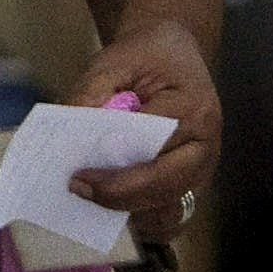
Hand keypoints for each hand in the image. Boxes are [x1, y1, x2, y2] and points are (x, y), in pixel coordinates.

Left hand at [65, 20, 219, 244]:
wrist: (171, 53)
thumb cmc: (143, 57)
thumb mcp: (111, 62)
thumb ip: (89, 94)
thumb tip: (67, 134)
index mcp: (192, 109)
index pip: (154, 147)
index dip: (116, 166)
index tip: (78, 174)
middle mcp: (205, 144)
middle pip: (165, 183)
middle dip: (118, 194)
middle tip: (77, 188)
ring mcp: (202, 166)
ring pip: (169, 205)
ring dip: (129, 209)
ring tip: (88, 202)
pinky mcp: (191, 180)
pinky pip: (172, 212)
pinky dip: (143, 218)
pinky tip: (111, 210)